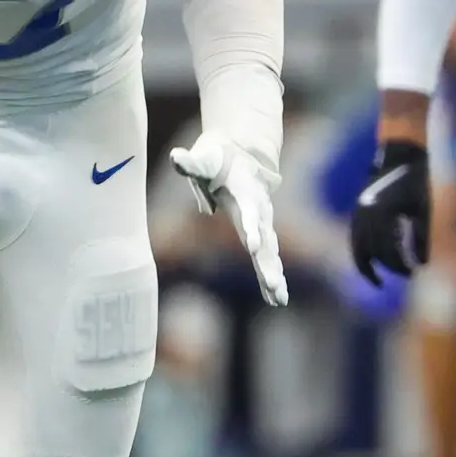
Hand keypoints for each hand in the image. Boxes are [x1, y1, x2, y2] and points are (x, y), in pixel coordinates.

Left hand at [170, 133, 288, 307]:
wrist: (241, 157)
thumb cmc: (217, 160)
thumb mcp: (203, 159)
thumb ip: (190, 162)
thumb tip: (175, 156)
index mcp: (246, 194)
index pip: (250, 213)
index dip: (253, 228)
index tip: (254, 247)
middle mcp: (259, 212)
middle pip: (266, 241)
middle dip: (269, 264)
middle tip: (274, 284)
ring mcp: (262, 225)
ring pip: (271, 254)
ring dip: (274, 276)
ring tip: (280, 299)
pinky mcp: (260, 235)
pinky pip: (267, 259)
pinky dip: (271, 278)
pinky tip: (276, 299)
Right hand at [350, 141, 429, 284]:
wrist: (399, 153)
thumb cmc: (417, 178)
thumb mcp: (425, 207)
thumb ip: (423, 236)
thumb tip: (424, 263)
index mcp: (384, 217)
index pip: (391, 253)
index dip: (404, 267)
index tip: (417, 272)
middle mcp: (367, 217)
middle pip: (373, 255)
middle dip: (388, 268)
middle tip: (406, 275)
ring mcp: (359, 214)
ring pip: (357, 249)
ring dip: (366, 266)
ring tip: (376, 278)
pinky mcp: (358, 210)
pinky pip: (355, 238)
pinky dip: (361, 252)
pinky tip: (374, 258)